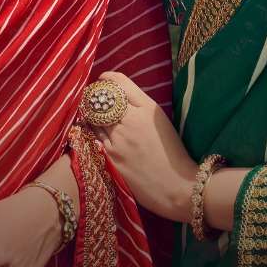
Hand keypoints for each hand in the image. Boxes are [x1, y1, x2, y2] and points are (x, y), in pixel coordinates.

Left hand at [90, 72, 195, 222]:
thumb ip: (140, 106)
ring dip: (90, 111)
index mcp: (148, 108)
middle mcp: (131, 119)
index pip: (120, 82)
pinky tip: (91, 128)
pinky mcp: (110, 155)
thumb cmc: (172, 154)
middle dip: (95, 94)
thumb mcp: (161, 121)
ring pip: (94, 116)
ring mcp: (119, 138)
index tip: (103, 80)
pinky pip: (93, 134)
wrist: (176, 187)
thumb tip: (118, 95)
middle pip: (103, 97)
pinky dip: (90, 128)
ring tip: (90, 111)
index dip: (107, 78)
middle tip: (92, 96)